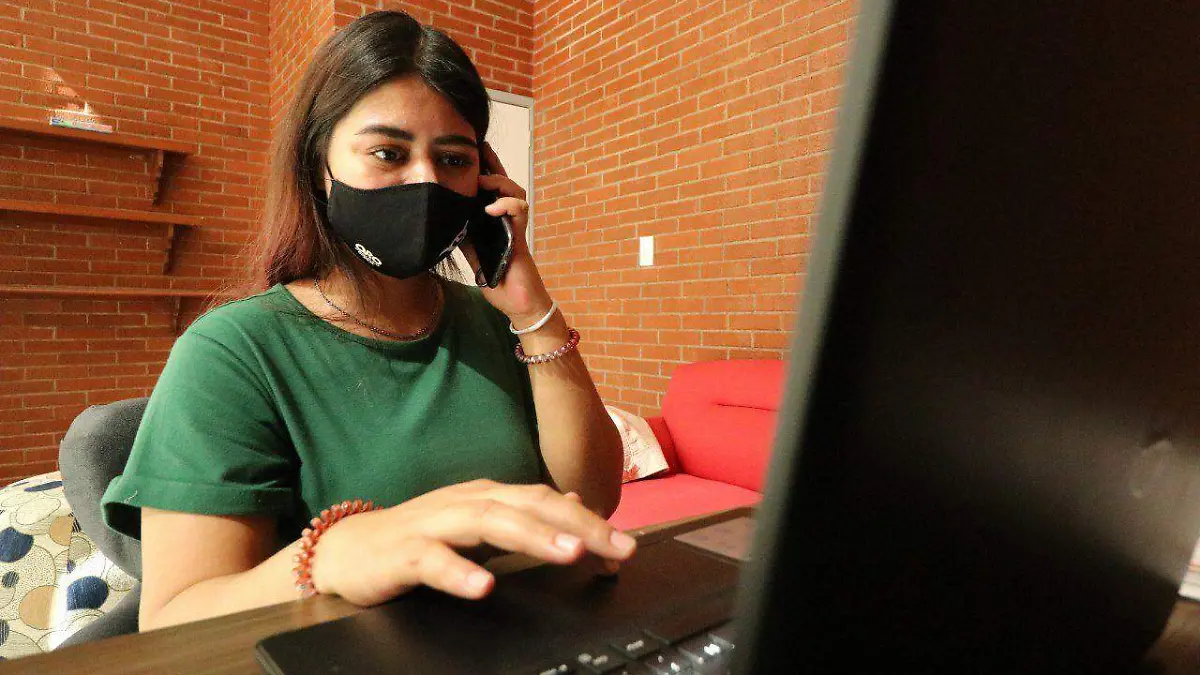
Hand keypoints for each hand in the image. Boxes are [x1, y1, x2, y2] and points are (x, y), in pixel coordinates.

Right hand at [308, 480, 636, 605]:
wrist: (345, 550)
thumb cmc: (417, 539)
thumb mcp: (478, 526)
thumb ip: (524, 517)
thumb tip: (576, 510)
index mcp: (486, 495)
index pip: (546, 500)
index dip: (588, 520)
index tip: (624, 546)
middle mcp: (465, 502)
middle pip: (528, 504)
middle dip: (576, 524)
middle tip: (615, 547)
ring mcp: (433, 524)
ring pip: (488, 521)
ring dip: (532, 536)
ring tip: (569, 554)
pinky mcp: (402, 552)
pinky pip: (432, 559)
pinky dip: (458, 571)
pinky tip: (483, 586)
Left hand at [460, 143, 554, 324]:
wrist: (517, 303)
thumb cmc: (498, 281)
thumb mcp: (472, 254)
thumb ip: (463, 236)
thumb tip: (443, 221)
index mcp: (492, 222)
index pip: (488, 191)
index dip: (482, 171)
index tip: (468, 154)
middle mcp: (505, 220)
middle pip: (503, 183)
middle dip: (493, 163)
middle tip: (481, 147)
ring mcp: (515, 226)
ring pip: (515, 191)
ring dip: (500, 182)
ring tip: (483, 181)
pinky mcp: (521, 235)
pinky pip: (520, 211)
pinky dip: (507, 205)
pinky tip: (492, 209)